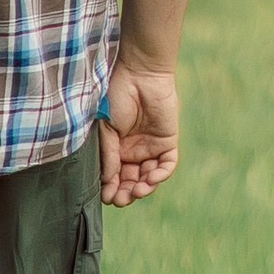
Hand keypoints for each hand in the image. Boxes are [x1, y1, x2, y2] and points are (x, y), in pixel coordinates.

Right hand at [98, 60, 179, 205]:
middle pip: (131, 181)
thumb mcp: (106, 129)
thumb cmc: (116, 96)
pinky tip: (150, 179)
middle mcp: (132, 150)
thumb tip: (106, 182)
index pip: (113, 176)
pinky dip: (160, 175)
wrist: (139, 74)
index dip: (110, 188)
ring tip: (137, 192)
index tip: (105, 196)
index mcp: (115, 147)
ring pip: (149, 177)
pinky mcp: (168, 142)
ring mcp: (150, 147)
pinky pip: (167, 165)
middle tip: (121, 199)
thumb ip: (108, 155)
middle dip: (126, 193)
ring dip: (143, 188)